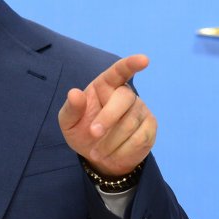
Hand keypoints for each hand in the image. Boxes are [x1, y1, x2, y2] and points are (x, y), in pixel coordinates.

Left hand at [58, 54, 156, 176]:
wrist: (100, 157)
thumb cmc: (83, 132)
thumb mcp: (69, 123)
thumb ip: (71, 108)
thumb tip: (74, 93)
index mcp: (105, 85)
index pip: (120, 70)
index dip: (131, 64)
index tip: (144, 60)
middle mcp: (126, 93)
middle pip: (124, 99)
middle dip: (108, 118)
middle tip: (93, 134)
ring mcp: (140, 109)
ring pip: (130, 123)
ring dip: (110, 141)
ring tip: (97, 152)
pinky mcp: (149, 127)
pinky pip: (139, 138)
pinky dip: (122, 150)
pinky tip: (112, 154)